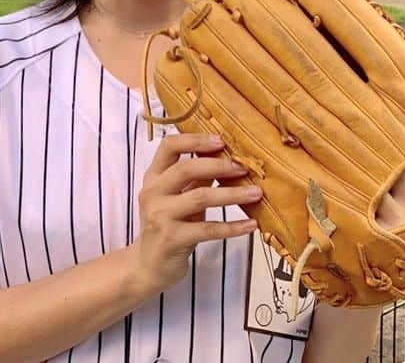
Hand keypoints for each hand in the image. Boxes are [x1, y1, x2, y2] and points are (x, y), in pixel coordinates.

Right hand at [134, 133, 260, 293]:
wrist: (148, 264)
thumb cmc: (168, 226)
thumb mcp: (178, 198)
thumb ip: (195, 179)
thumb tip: (226, 158)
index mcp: (153, 177)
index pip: (168, 146)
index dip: (195, 140)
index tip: (220, 141)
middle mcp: (153, 193)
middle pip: (185, 169)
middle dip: (218, 165)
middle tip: (244, 168)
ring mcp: (160, 216)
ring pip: (200, 197)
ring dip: (232, 194)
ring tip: (256, 193)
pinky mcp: (172, 239)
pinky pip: (208, 230)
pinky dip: (233, 227)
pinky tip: (251, 225)